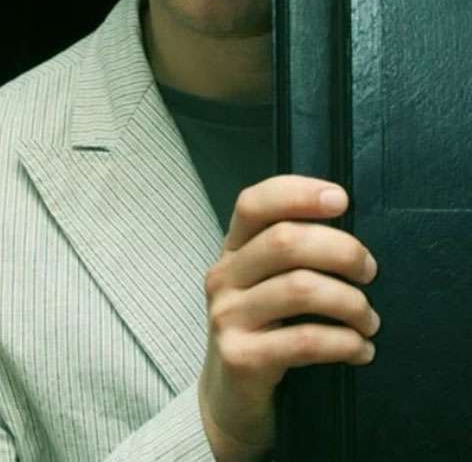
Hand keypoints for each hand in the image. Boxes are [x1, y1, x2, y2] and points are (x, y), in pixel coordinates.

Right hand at [198, 175, 379, 461]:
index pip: (255, 203)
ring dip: (350, 302)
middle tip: (370, 270)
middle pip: (285, 241)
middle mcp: (224, 276)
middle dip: (341, 250)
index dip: (298, 193)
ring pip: (300, 288)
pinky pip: (305, 340)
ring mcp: (227, 316)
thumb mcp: (265, 283)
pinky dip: (344, 343)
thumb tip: (350, 231)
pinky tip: (360, 349)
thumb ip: (291, 253)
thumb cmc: (263, 331)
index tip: (342, 200)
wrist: (229, 400)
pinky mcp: (241, 357)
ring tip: (370, 320)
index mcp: (232, 248)